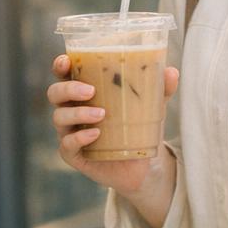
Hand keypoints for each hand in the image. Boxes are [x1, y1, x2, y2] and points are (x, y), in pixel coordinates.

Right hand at [47, 54, 179, 197]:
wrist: (140, 166)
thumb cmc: (138, 128)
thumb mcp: (151, 107)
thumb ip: (160, 90)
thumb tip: (172, 72)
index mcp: (83, 93)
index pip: (64, 75)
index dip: (60, 66)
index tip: (66, 61)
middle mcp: (71, 110)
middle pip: (55, 93)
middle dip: (68, 89)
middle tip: (90, 90)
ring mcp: (69, 133)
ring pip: (59, 118)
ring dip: (78, 113)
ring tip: (102, 114)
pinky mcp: (73, 155)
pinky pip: (68, 145)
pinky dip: (79, 138)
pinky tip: (95, 134)